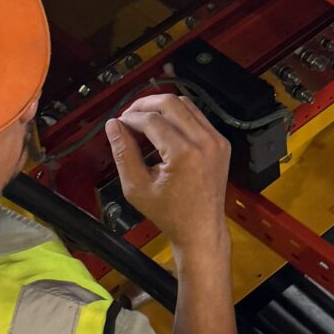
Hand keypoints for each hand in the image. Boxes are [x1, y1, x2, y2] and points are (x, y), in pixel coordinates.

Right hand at [106, 94, 230, 260]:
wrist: (201, 230)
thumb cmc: (170, 214)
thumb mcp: (137, 187)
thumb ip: (123, 153)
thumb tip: (113, 126)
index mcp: (185, 154)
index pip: (152, 120)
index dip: (130, 118)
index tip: (118, 123)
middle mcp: (205, 142)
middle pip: (170, 103)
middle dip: (145, 104)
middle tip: (128, 115)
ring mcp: (216, 141)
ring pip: (185, 104)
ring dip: (162, 107)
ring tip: (143, 119)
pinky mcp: (221, 143)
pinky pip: (197, 117)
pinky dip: (178, 116)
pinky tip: (163, 128)